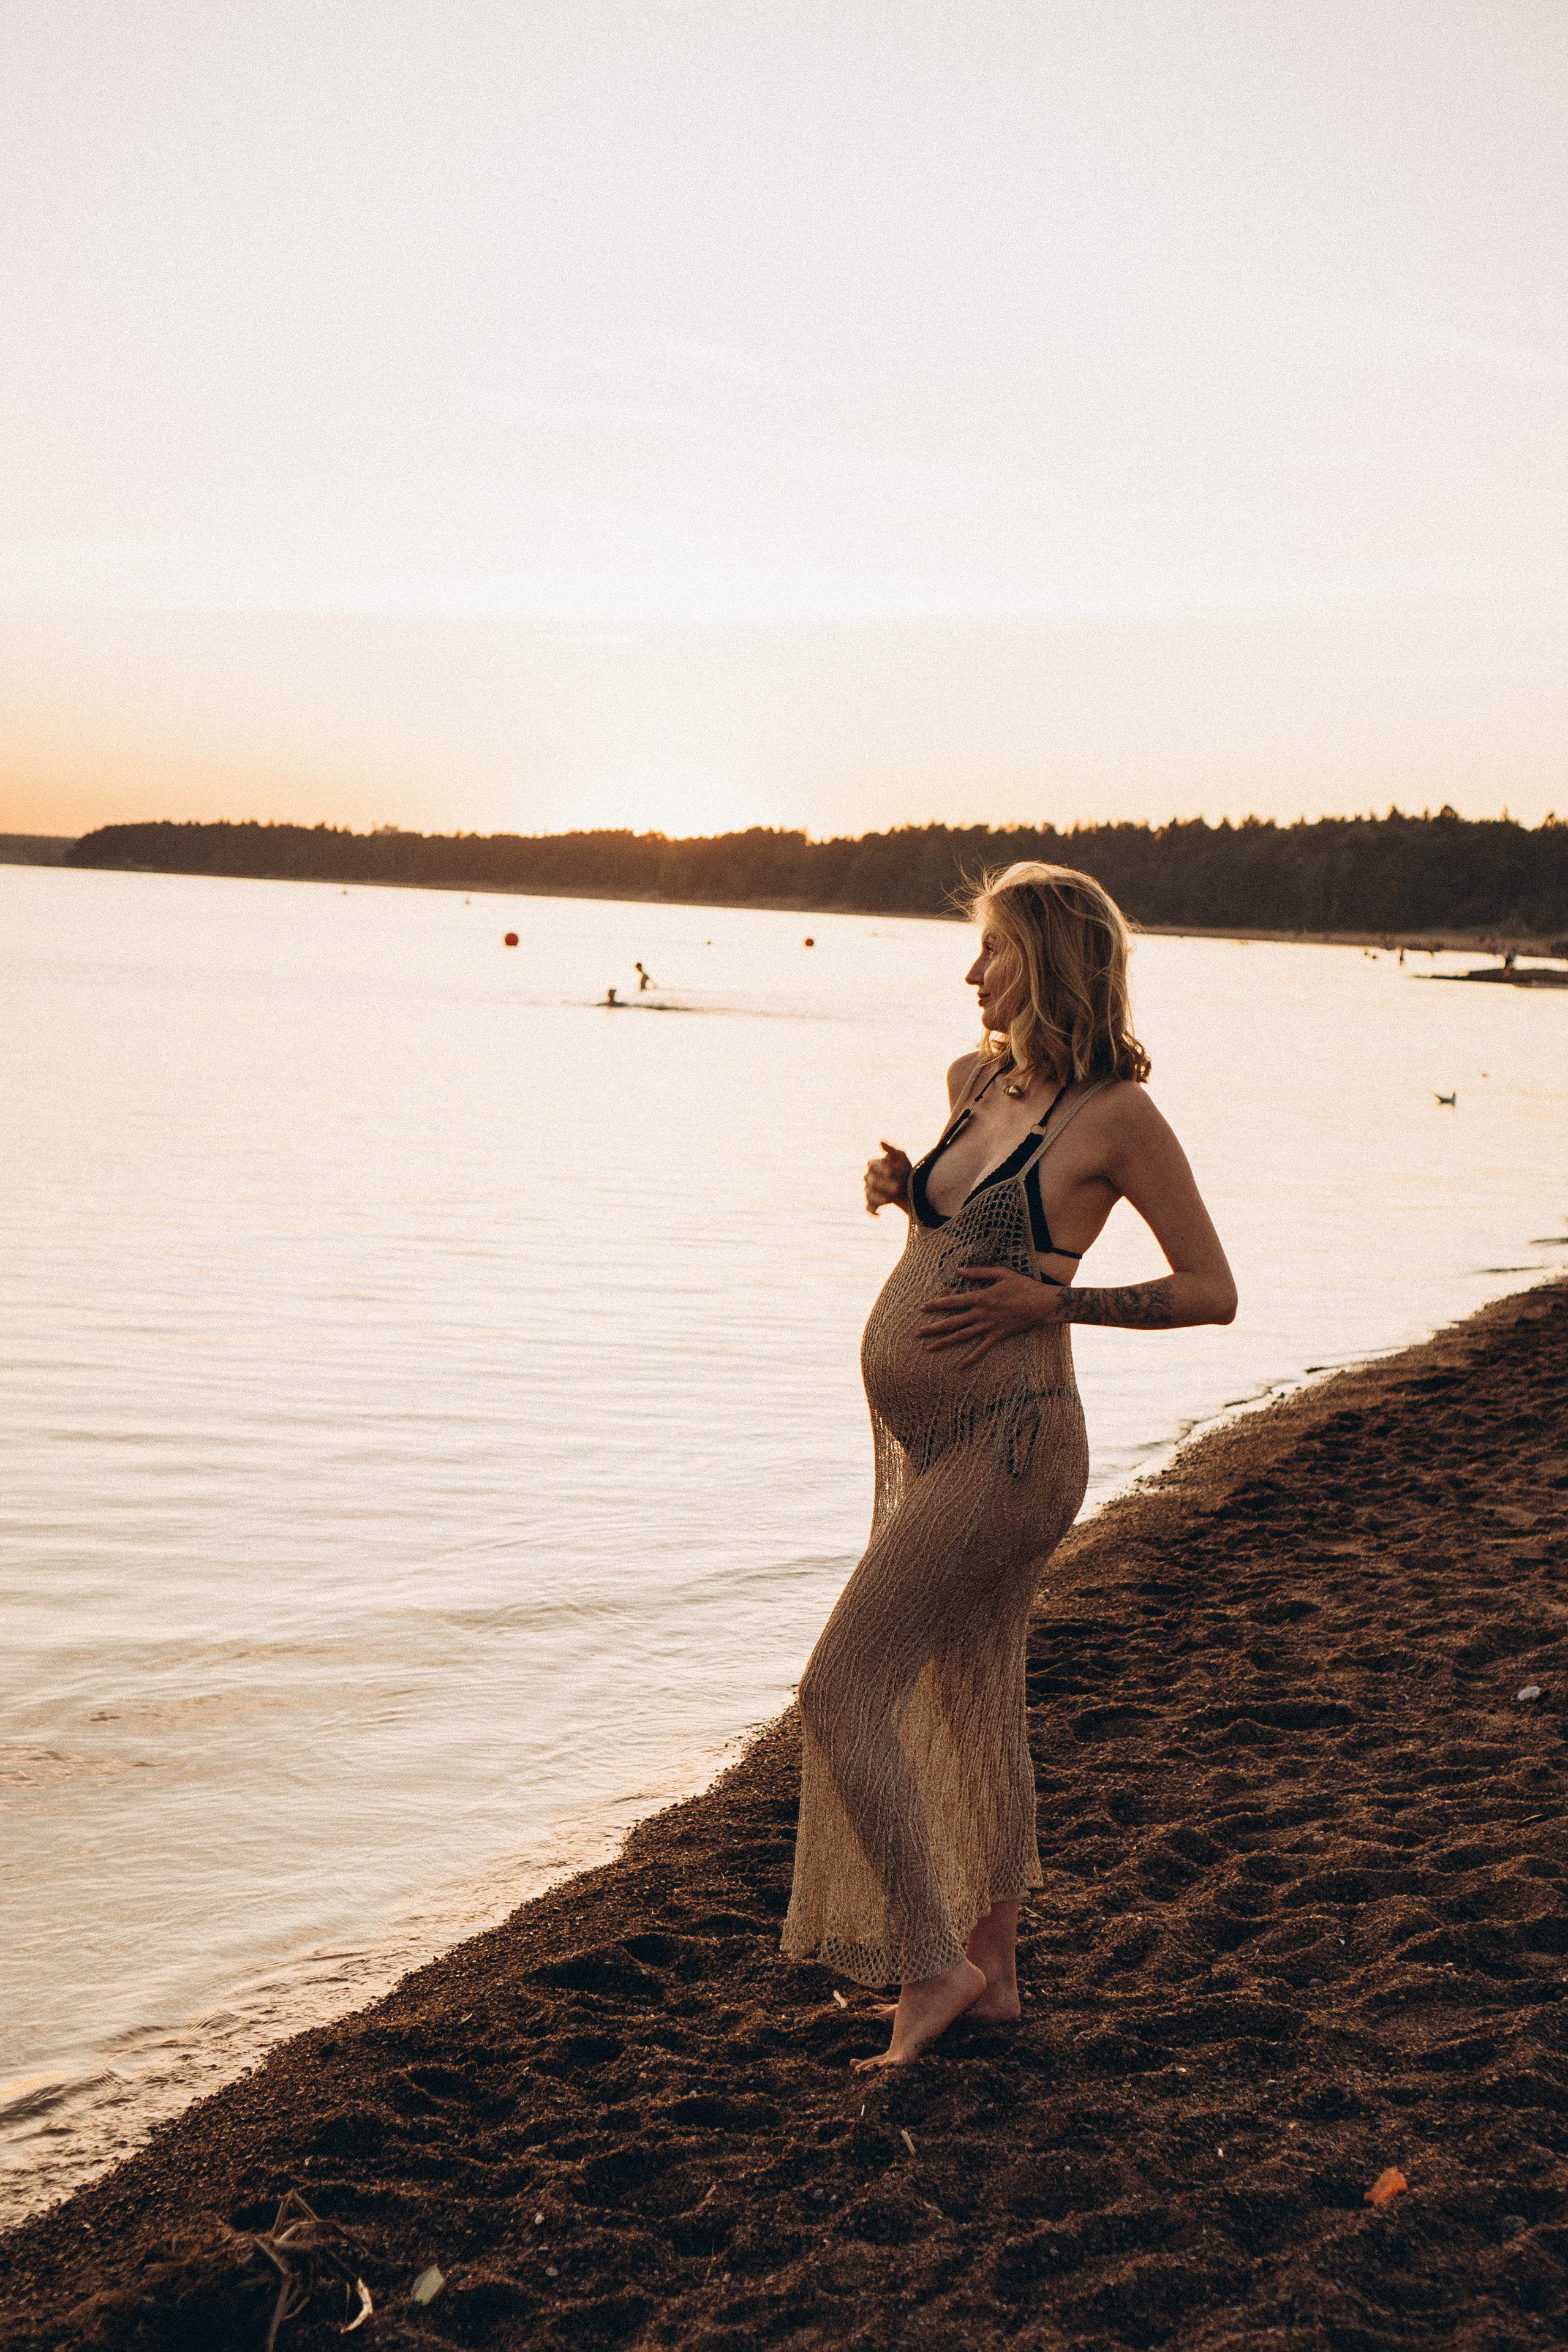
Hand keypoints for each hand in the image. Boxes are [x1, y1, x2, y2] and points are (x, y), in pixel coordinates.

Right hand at [865, 1141, 912, 1215]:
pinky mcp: (872, 1203)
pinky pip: (869, 1208)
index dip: (881, 1168)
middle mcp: (868, 1177)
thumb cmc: (904, 1169)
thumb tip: (880, 1141)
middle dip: (885, 1184)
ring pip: (869, 1194)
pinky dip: (872, 1211)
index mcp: (873, 1165)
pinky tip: (879, 1214)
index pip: (873, 1165)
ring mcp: (869, 1191)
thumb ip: (891, 1150)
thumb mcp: (901, 1157)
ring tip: (889, 1200)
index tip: (891, 1171)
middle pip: (872, 1181)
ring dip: (879, 1197)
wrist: (909, 1187)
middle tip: (898, 1187)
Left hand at [918, 1263, 1055, 1364]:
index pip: (953, 1302)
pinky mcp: (998, 1336)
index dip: (937, 1305)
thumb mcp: (1001, 1273)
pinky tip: (959, 1366)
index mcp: (980, 1297)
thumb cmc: (1023, 1286)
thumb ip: (979, 1272)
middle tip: (917, 1333)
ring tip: (929, 1349)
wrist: (1041, 1304)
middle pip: (952, 1322)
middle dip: (933, 1328)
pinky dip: (970, 1359)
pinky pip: (981, 1349)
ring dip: (945, 1342)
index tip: (922, 1308)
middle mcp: (981, 1313)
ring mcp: (989, 1326)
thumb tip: (959, 1270)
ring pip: (962, 1336)